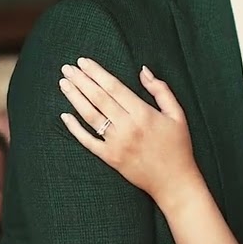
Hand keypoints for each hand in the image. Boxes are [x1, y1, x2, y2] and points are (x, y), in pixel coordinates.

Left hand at [59, 59, 199, 203]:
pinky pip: (88, 141)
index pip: (114, 87)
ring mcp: (116, 144)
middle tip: (67, 68)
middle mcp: (127, 127)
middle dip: (81, 81)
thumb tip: (143, 70)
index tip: (83, 62)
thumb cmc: (178, 146)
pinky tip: (65, 115)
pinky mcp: (110, 158)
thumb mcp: (177, 114)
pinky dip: (75, 128)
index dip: (97, 73)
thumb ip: (161, 90)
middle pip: (99, 98)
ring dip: (75, 98)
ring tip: (64, 83)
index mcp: (144, 113)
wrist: (174, 181)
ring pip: (90, 116)